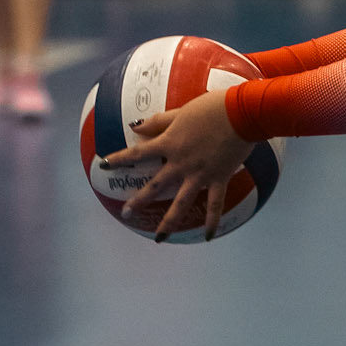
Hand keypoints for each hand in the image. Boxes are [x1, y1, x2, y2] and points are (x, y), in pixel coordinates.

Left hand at [99, 89, 245, 240]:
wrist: (240, 114)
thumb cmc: (212, 108)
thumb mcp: (181, 111)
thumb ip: (159, 122)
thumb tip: (135, 127)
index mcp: (170, 143)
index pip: (138, 153)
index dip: (119, 159)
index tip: (104, 165)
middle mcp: (181, 163)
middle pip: (155, 186)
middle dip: (138, 201)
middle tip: (126, 213)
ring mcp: (199, 174)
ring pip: (181, 203)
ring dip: (169, 221)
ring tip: (159, 237)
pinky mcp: (218, 179)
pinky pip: (214, 205)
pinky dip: (211, 221)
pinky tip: (207, 236)